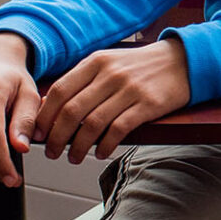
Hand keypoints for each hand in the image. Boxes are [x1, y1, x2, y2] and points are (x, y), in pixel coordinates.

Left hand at [34, 39, 191, 164]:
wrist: (182, 61)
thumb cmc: (140, 66)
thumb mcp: (108, 63)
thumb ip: (82, 81)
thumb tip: (49, 106)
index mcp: (95, 62)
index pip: (60, 91)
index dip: (45, 116)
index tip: (38, 133)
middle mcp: (110, 74)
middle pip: (72, 110)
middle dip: (56, 137)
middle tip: (52, 153)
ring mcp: (129, 89)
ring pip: (92, 123)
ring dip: (78, 146)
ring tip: (73, 158)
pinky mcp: (147, 105)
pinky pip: (118, 129)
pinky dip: (105, 145)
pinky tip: (100, 153)